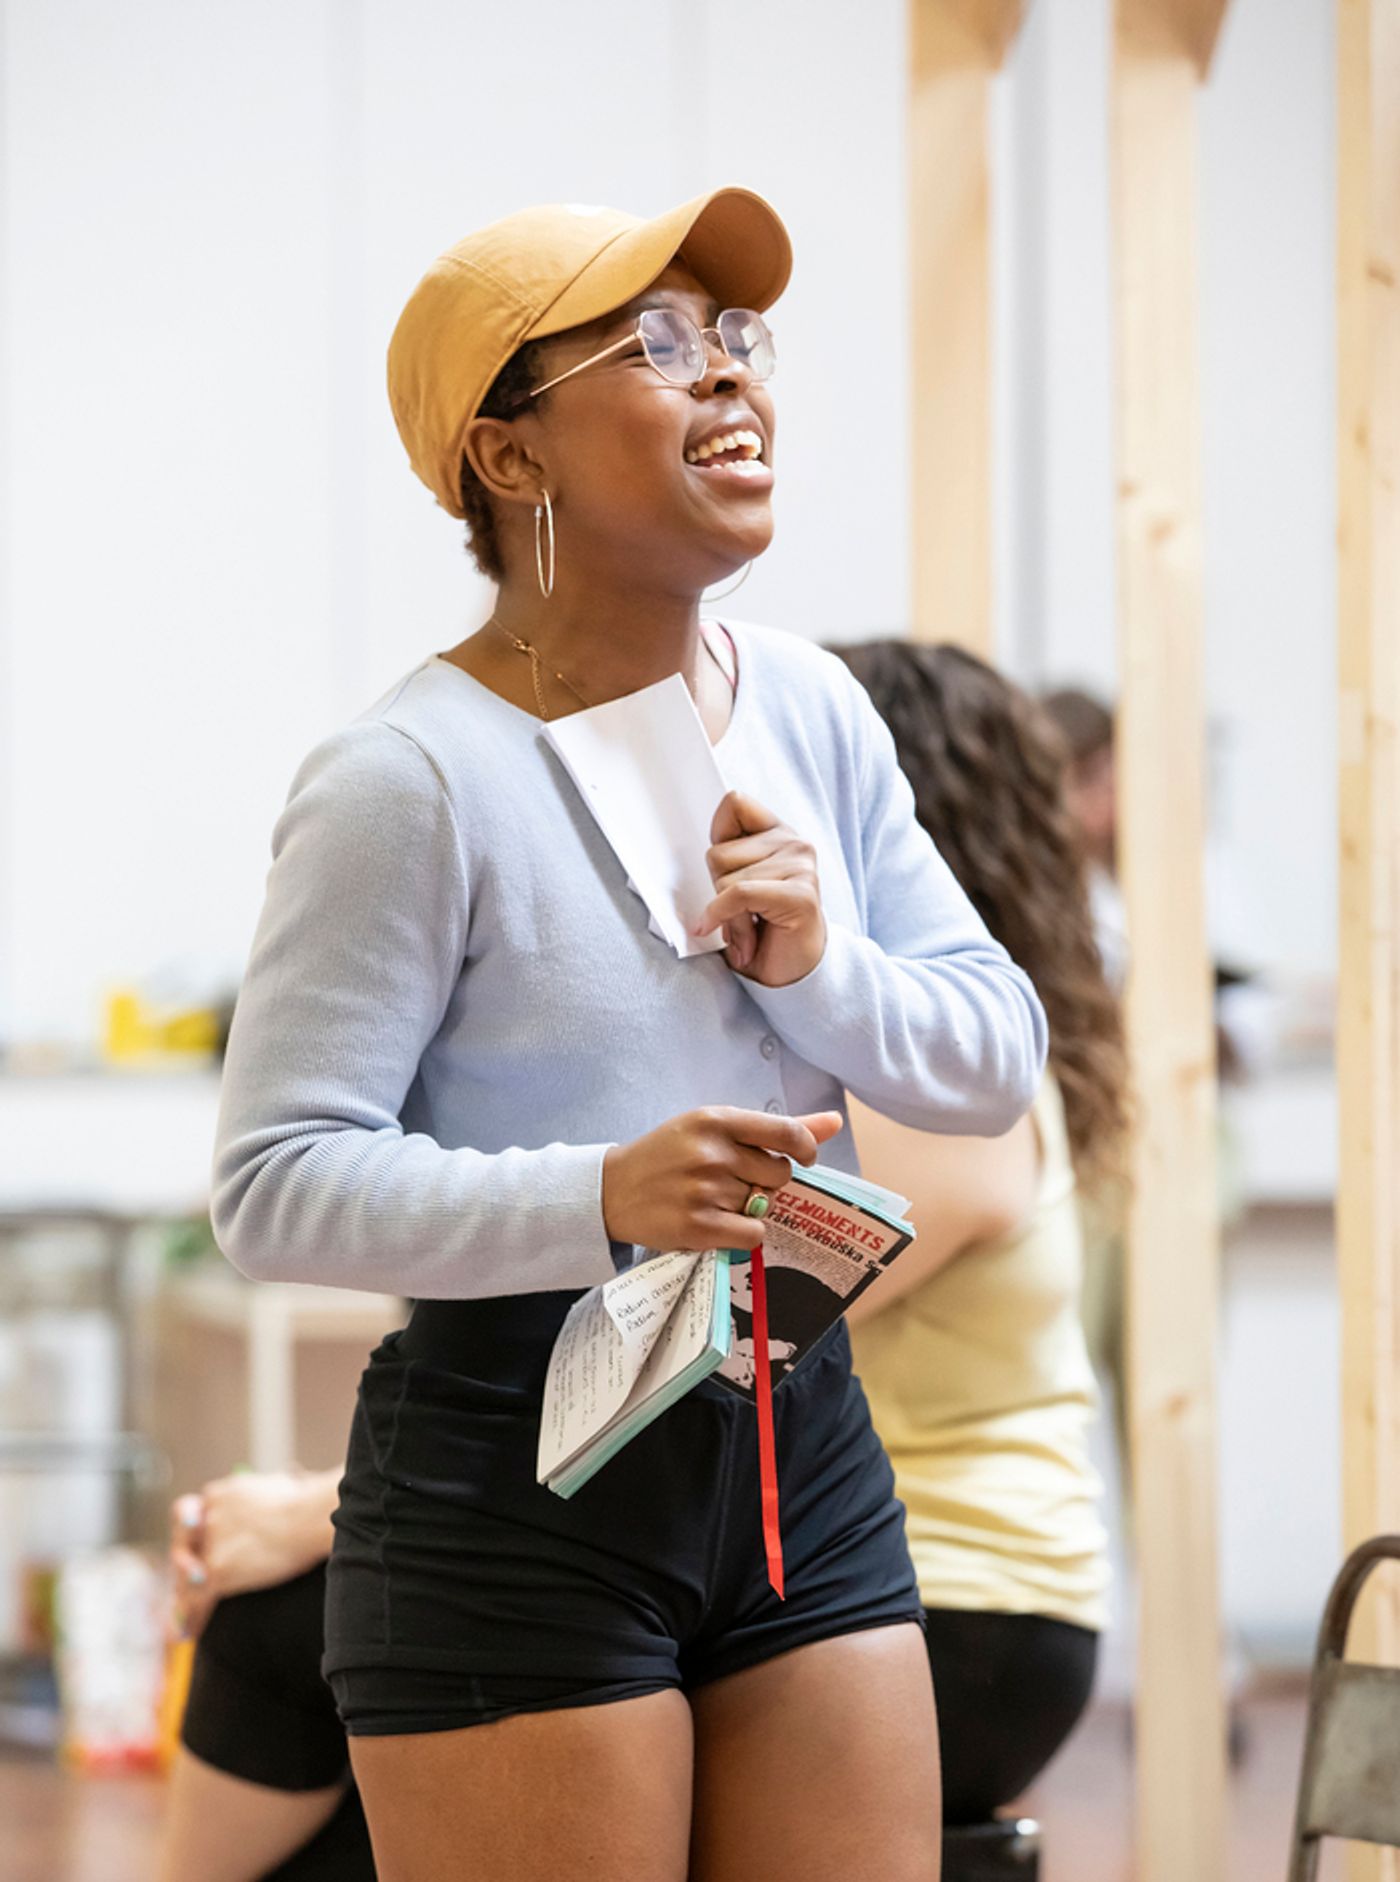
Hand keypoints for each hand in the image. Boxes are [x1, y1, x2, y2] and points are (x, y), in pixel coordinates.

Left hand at [168, 1467, 338, 1638]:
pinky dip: (192, 1619)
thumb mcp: (272, 1486)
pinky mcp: (216, 1570)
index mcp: (217, 1494)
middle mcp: (207, 1516)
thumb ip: (256, 1496)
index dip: (187, 1536)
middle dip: (182, 1569)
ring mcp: (210, 1544)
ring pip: (186, 1578)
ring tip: (179, 1619)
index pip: (189, 1516)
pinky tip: (191, 1632)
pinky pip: (197, 1600)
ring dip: (183, 1599)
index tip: (190, 1553)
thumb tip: (276, 1492)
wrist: (309, 1517)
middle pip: (182, 1547)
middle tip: (182, 1588)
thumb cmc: (303, 1502)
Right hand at [603, 1107, 842, 1251]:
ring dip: (747, 1208)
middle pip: (778, 1175)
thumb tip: (835, 1121)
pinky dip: (743, 1234)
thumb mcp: (713, 1128)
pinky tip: (717, 1223)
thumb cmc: (668, 1155)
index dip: (806, 1148)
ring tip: (712, 1201)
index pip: (786, 1132)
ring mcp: (704, 1190)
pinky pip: (753, 1234)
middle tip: (734, 1182)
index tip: (803, 1158)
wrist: (611, 1190)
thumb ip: (776, 1129)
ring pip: (764, 1206)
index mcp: (716, 1119)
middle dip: (766, 1182)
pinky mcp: (698, 1226)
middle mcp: (712, 1152)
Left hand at [696, 791, 826, 986]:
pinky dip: (724, 918)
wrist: (795, 973)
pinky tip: (738, 942)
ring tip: (747, 930)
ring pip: (725, 879)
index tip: (725, 870)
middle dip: (717, 890)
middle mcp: (794, 844)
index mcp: (778, 833)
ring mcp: (801, 867)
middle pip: (718, 853)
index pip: (735, 803)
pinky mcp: (800, 895)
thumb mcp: (739, 883)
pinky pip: (738, 895)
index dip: (719, 837)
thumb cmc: (763, 929)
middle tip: (738, 915)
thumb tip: (706, 852)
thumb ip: (728, 858)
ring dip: (726, 915)